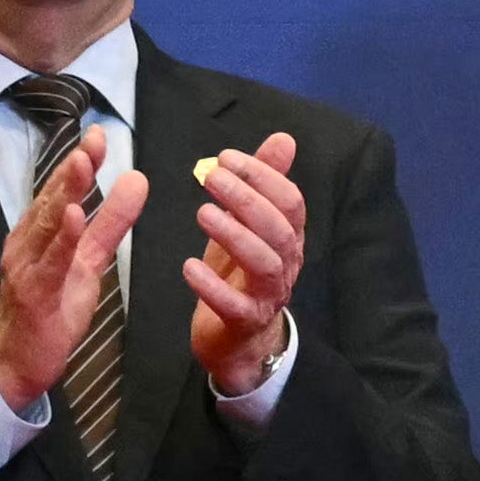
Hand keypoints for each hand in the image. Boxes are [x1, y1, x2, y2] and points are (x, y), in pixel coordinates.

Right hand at [0, 120, 147, 396]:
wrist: (20, 362)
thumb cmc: (52, 308)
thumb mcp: (89, 262)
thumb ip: (111, 223)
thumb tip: (136, 179)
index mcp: (39, 233)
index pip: (61, 191)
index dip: (80, 162)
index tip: (99, 134)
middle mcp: (27, 244)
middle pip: (52, 200)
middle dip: (73, 169)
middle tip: (94, 139)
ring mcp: (25, 268)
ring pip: (46, 226)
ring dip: (64, 193)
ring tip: (82, 164)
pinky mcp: (33, 295)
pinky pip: (48, 264)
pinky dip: (60, 240)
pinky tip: (72, 218)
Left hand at [174, 133, 312, 397]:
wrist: (239, 341)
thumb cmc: (240, 275)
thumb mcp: (248, 225)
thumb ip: (264, 183)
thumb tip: (284, 139)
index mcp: (289, 238)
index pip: (290, 201)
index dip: (262, 176)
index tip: (226, 158)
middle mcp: (286, 265)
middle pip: (279, 229)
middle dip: (247, 198)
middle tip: (211, 177)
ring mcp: (268, 296)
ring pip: (265, 264)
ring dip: (235, 235)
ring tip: (203, 213)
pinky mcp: (245, 322)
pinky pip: (235, 306)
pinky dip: (212, 286)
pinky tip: (189, 267)